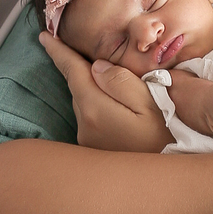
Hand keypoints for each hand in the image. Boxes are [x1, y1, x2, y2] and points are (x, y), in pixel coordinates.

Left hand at [40, 32, 169, 151]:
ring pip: (86, 104)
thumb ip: (120, 80)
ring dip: (95, 93)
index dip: (58, 51)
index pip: (72, 72)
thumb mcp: (150, 101)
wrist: (168, 177)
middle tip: (97, 57)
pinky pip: (92, 120)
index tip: (44, 36)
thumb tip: (97, 67)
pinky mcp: (95, 151)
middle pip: (79, 88)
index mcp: (95, 109)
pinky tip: (119, 110)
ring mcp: (88, 142)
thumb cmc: (168, 136)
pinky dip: (99, 108)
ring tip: (119, 89)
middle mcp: (84, 127)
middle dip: (83, 71)